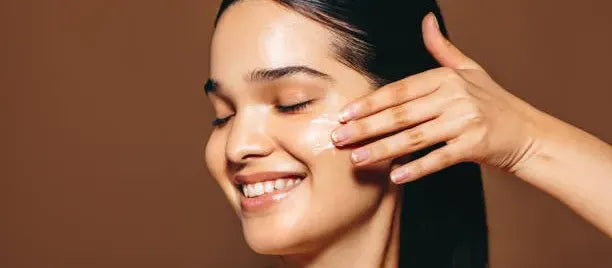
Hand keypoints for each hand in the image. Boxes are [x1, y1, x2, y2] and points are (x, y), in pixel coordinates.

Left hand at [331, 12, 543, 183]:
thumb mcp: (469, 70)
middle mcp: (455, 97)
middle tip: (339, 138)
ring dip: (382, 149)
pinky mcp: (475, 147)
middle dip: (366, 128)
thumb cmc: (493, 101)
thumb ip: (443, 49)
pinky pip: (438, 159)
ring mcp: (466, 122)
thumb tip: (426, 20)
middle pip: (401, 114)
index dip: (370, 103)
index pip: (400, 90)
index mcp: (447, 78)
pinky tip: (394, 175)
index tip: (345, 114)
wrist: (528, 133)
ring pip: (414, 138)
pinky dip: (416, 168)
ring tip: (357, 159)